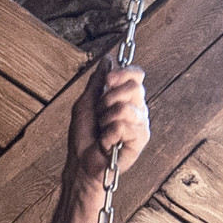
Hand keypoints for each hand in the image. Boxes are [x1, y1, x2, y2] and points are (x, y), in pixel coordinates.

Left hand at [74, 64, 150, 195]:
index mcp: (127, 98)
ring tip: (102, 131)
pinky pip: (123, 126)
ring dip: (105, 119)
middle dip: (108, 100)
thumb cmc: (83, 136)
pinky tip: (107, 144)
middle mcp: (138, 109)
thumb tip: (108, 59)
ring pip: (125, 108)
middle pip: (134, 87)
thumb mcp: (86, 103)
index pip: (137, 75)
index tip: (107, 82)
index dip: (123, 73)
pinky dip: (108, 135)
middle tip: (100, 115)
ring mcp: (141, 124)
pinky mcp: (141, 140)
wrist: (81, 162)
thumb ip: (98, 81)